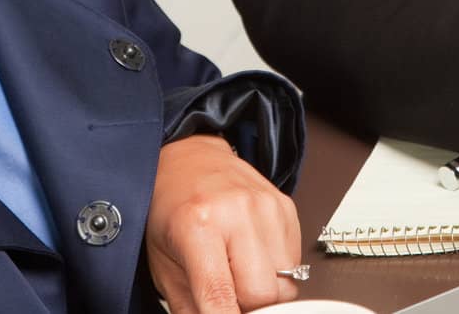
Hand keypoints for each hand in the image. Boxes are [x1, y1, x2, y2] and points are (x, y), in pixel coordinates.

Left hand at [145, 134, 301, 312]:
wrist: (190, 160)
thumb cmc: (172, 207)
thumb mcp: (163, 263)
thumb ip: (187, 306)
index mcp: (197, 225)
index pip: (220, 296)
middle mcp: (237, 212)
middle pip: (262, 293)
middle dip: (246, 305)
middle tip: (227, 294)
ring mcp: (266, 207)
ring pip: (285, 282)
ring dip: (263, 288)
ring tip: (238, 271)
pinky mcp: (286, 207)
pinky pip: (294, 263)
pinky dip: (276, 271)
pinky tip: (252, 255)